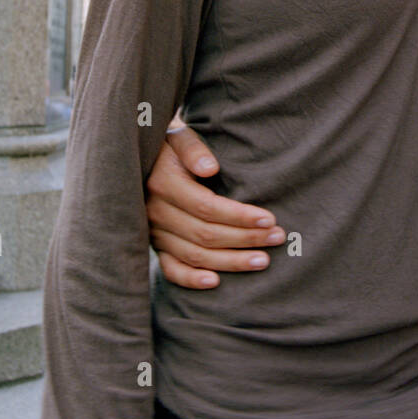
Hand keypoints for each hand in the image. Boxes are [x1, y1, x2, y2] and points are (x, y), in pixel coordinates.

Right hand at [146, 125, 285, 285]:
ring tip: (263, 260)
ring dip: (230, 261)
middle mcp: (155, 212)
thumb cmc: (170, 145)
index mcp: (163, 184)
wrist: (139, 158)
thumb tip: (210, 169)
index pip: (207, 207)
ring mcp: (154, 233)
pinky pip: (171, 269)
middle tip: (278, 238)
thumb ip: (193, 149)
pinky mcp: (155, 245)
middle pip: (206, 234)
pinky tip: (216, 282)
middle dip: (245, 238)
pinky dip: (191, 280)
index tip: (269, 219)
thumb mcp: (179, 136)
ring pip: (194, 255)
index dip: (239, 216)